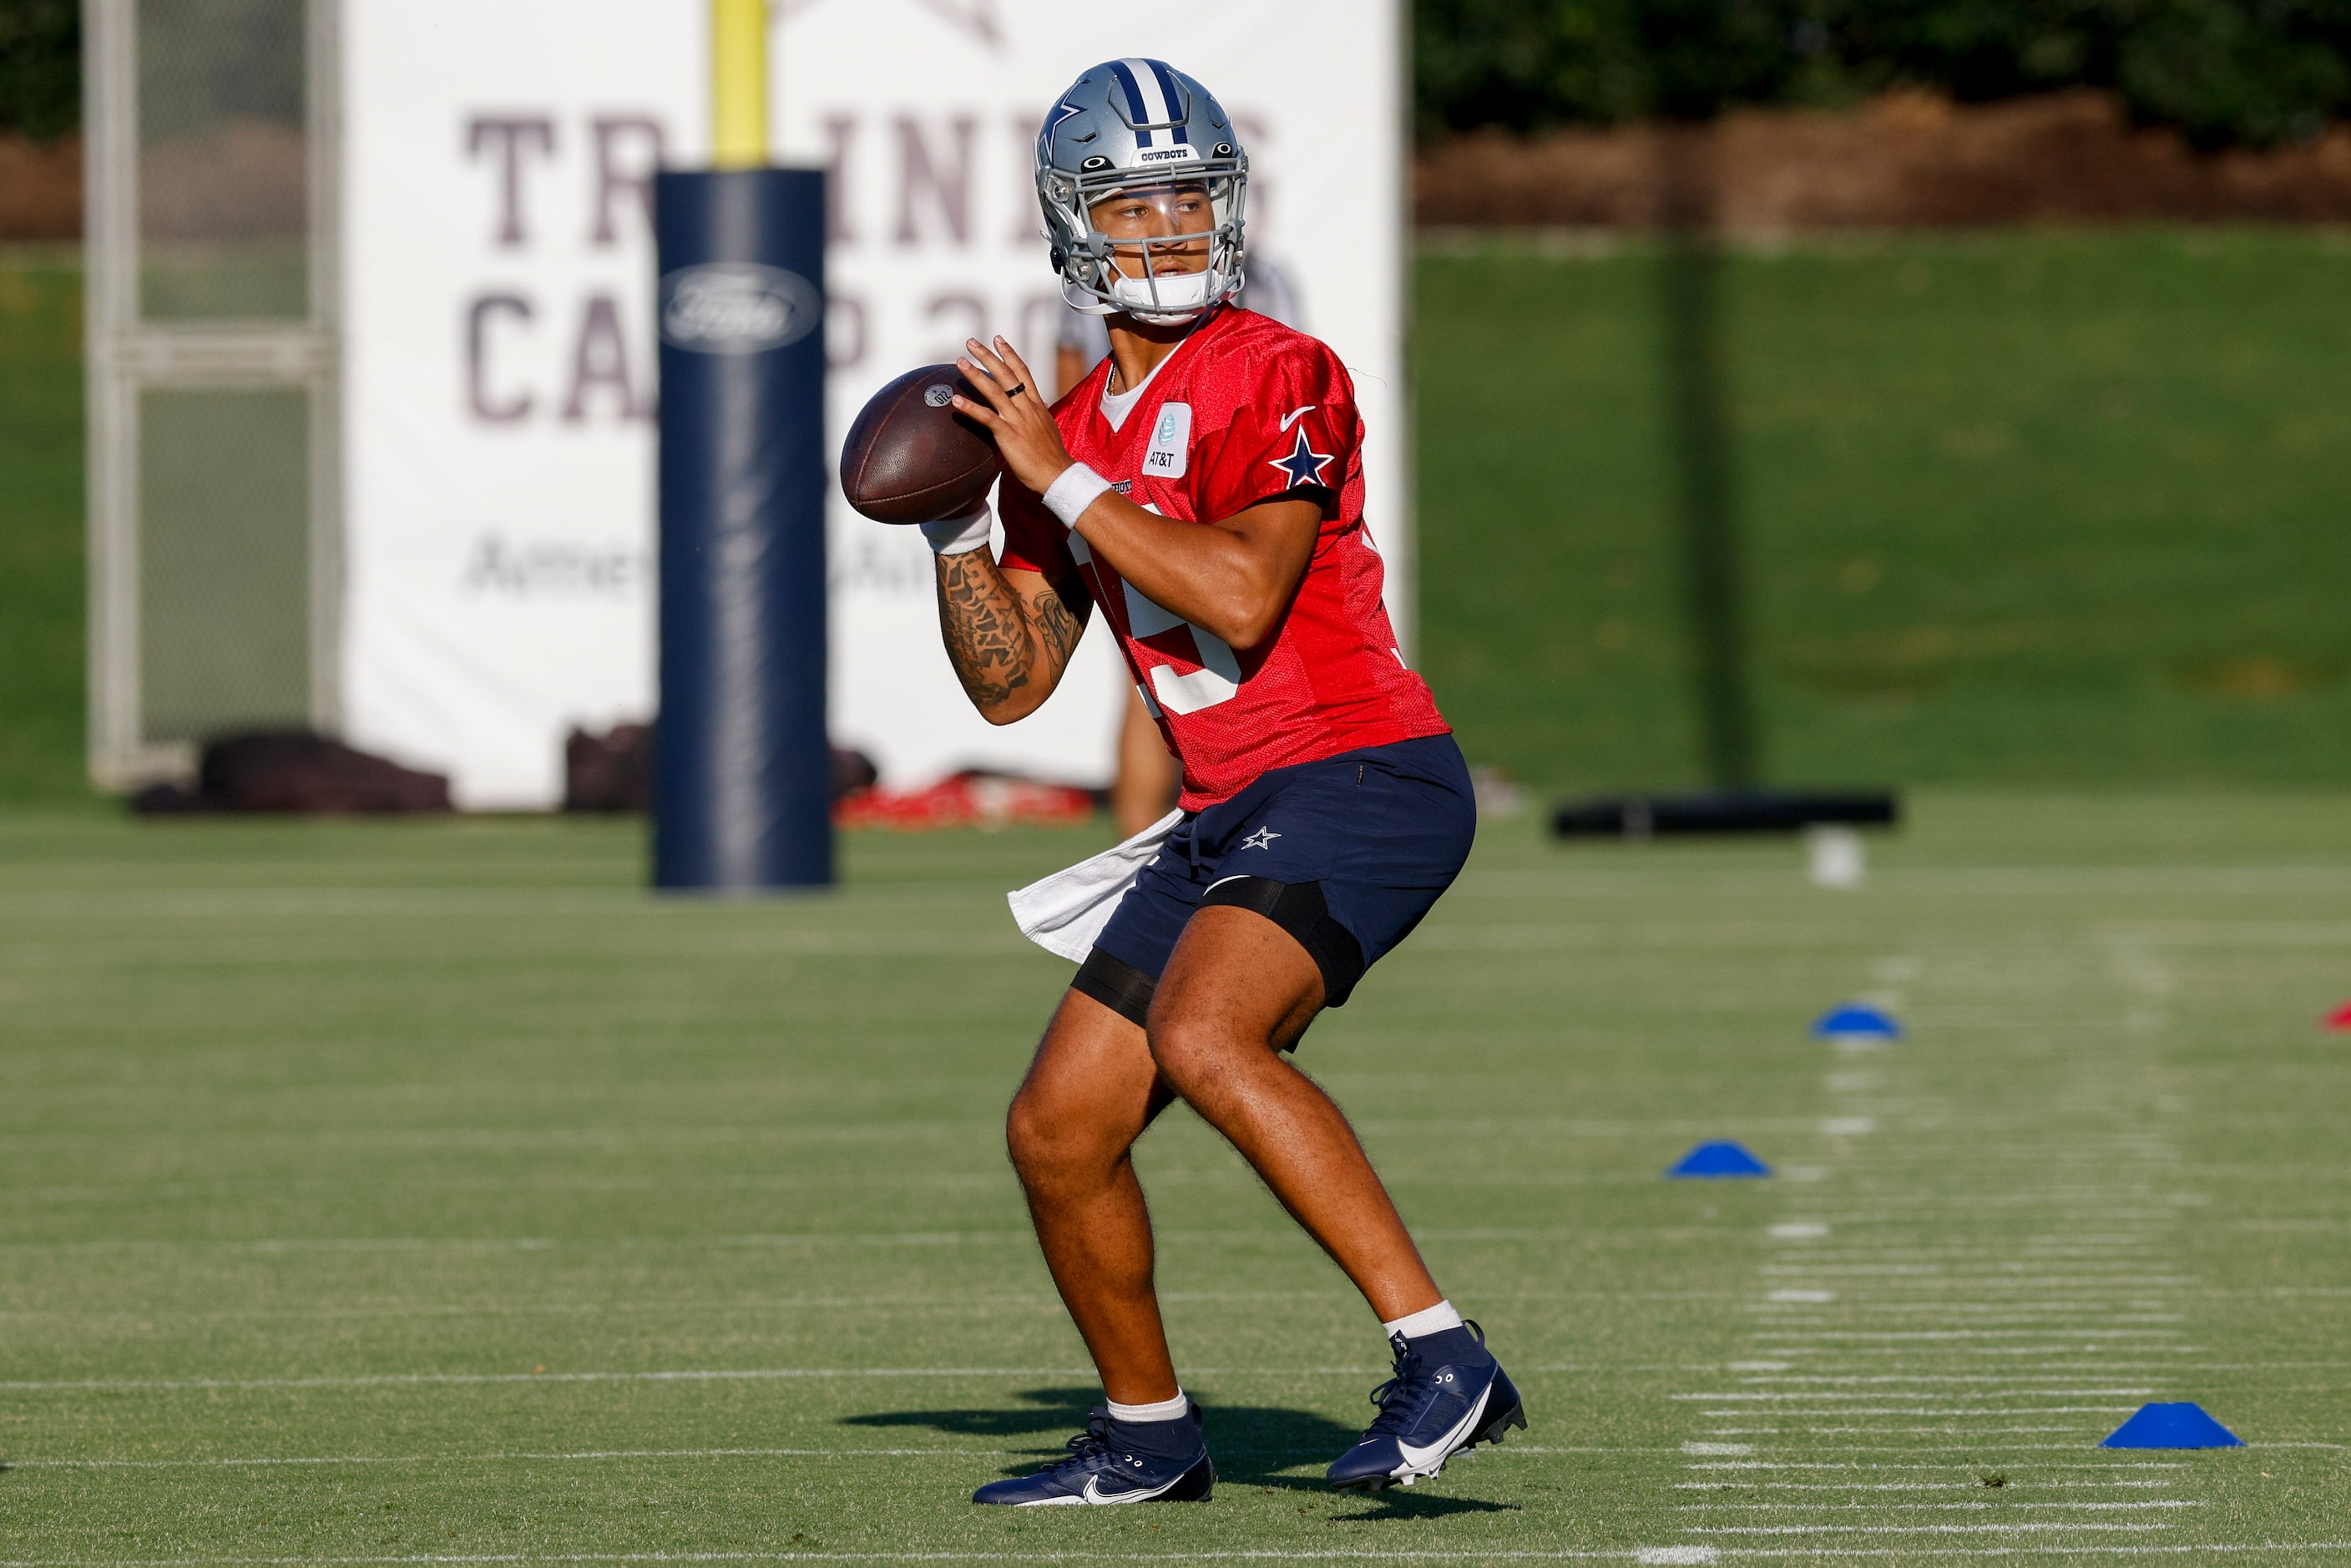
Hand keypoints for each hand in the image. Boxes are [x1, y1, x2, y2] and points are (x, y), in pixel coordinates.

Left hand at [952, 336, 1074, 497]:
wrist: (1058, 475)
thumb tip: (1034, 409)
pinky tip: (956, 400)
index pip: (1022, 373)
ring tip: (960, 362)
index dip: (1010, 355)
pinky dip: (970, 408)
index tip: (998, 340)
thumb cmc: (1052, 458)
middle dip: (988, 356)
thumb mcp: (1047, 429)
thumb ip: (1037, 416)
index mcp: (1036, 405)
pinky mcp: (1009, 435)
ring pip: (995, 391)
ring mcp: (1018, 420)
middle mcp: (1027, 408)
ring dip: (976, 375)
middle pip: (1006, 375)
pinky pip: (987, 418)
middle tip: (971, 342)